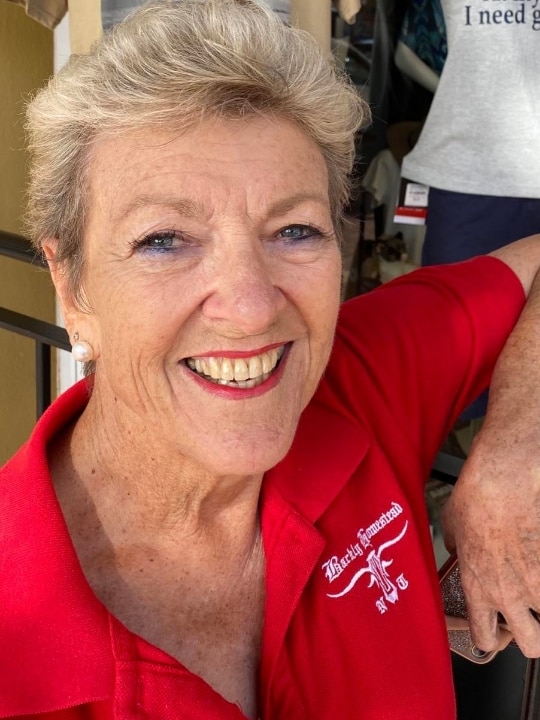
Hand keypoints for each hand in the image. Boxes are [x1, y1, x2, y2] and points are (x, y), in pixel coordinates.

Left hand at [442, 429, 539, 657]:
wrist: (506, 479)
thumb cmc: (476, 496)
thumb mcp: (451, 523)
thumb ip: (455, 546)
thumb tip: (456, 547)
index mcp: (478, 587)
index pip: (483, 638)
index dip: (490, 636)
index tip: (495, 629)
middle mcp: (509, 594)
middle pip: (532, 644)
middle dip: (533, 635)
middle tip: (530, 616)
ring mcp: (538, 582)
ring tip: (537, 587)